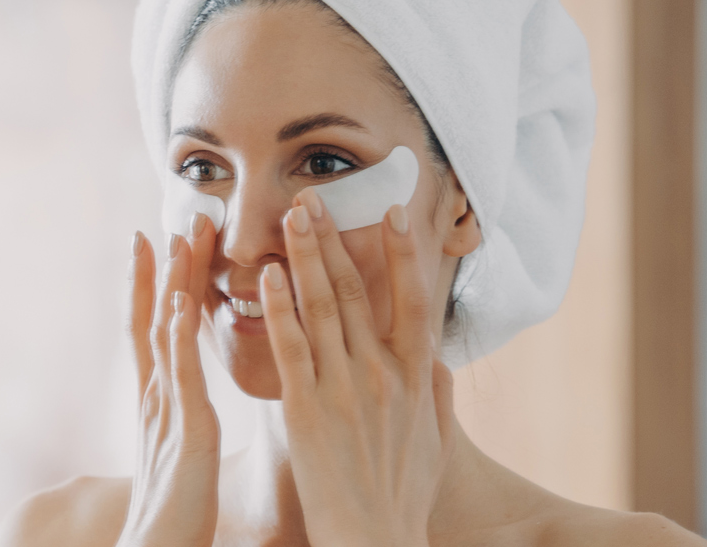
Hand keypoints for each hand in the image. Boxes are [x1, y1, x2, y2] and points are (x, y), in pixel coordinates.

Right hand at [116, 216, 221, 546]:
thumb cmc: (178, 514)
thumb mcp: (183, 452)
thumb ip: (183, 418)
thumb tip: (188, 396)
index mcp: (162, 401)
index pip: (155, 328)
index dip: (153, 283)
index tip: (152, 239)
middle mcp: (158, 397)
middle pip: (156, 318)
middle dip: (162, 268)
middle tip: (171, 218)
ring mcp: (168, 411)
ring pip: (166, 334)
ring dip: (170, 284)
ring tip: (175, 238)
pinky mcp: (186, 431)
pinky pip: (181, 375)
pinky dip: (179, 335)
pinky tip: (183, 302)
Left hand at [258, 193, 454, 545]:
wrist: (375, 539)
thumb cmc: (402, 496)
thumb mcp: (433, 441)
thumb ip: (435, 395)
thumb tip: (438, 361)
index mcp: (416, 377)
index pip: (413, 299)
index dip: (402, 252)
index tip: (392, 210)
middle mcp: (384, 374)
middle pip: (357, 292)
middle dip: (334, 239)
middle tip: (314, 195)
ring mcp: (345, 390)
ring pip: (322, 308)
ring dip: (305, 256)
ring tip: (291, 214)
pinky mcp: (307, 410)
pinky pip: (291, 348)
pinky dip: (280, 308)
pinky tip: (268, 275)